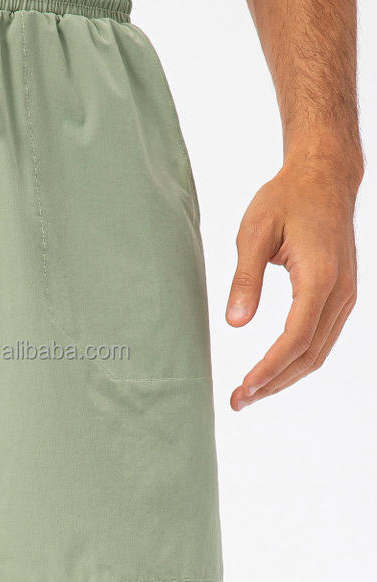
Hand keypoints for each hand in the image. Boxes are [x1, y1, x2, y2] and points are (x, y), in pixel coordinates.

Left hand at [226, 154, 359, 410]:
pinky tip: (271, 371)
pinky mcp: (340, 296)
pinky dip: (297, 360)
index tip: (243, 388)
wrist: (323, 180)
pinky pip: (321, 338)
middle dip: (274, 383)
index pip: (294, 338)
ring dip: (285, 377)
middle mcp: (340, 292)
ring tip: (249, 394)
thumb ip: (245, 279)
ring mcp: (345, 296)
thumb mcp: (253, 232)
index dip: (269, 369)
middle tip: (237, 402)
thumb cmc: (286, 200)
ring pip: (318, 351)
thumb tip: (235, 323)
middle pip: (310, 354)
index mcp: (320, 278)